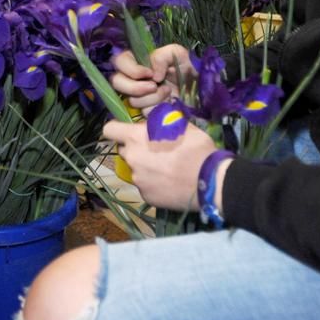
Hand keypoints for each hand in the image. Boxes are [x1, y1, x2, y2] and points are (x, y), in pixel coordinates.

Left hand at [101, 119, 216, 209]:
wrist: (210, 181)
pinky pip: (145, 186)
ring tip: (167, 169)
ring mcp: (138, 180)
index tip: (126, 131)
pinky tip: (170, 183)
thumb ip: (161, 123)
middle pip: (124, 150)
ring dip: (146, 167)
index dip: (117, 129)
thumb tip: (154, 123)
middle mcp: (132, 158)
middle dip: (136, 149)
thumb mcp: (180, 125)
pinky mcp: (146, 196)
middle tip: (155, 151)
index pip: (109, 130)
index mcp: (136, 137)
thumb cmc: (197, 148)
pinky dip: (154, 184)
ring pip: (136, 169)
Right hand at [110, 44, 193, 111]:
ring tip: (168, 92)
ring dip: (152, 97)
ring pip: (132, 100)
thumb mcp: (177, 54)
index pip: (119, 61)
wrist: (200, 87)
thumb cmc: (188, 67)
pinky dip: (157, 108)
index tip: (149, 73)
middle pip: (116, 82)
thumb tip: (153, 74)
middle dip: (135, 86)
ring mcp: (139, 96)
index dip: (130, 69)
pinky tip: (168, 103)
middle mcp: (134, 79)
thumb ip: (161, 56)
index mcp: (138, 62)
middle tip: (154, 86)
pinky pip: (144, 113)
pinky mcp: (147, 111)